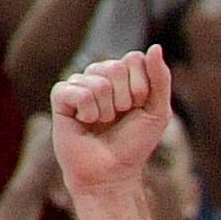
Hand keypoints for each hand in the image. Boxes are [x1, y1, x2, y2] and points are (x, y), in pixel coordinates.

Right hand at [50, 48, 177, 196]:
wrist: (111, 172)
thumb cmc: (134, 143)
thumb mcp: (157, 111)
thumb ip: (160, 79)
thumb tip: (155, 47)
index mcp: (123, 75)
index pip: (135, 59)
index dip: (142, 88)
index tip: (139, 108)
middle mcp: (99, 74)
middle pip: (116, 67)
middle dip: (125, 99)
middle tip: (119, 117)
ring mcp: (79, 83)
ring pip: (99, 82)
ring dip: (107, 110)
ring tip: (101, 123)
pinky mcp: (60, 96)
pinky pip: (78, 91)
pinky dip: (88, 112)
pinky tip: (84, 122)